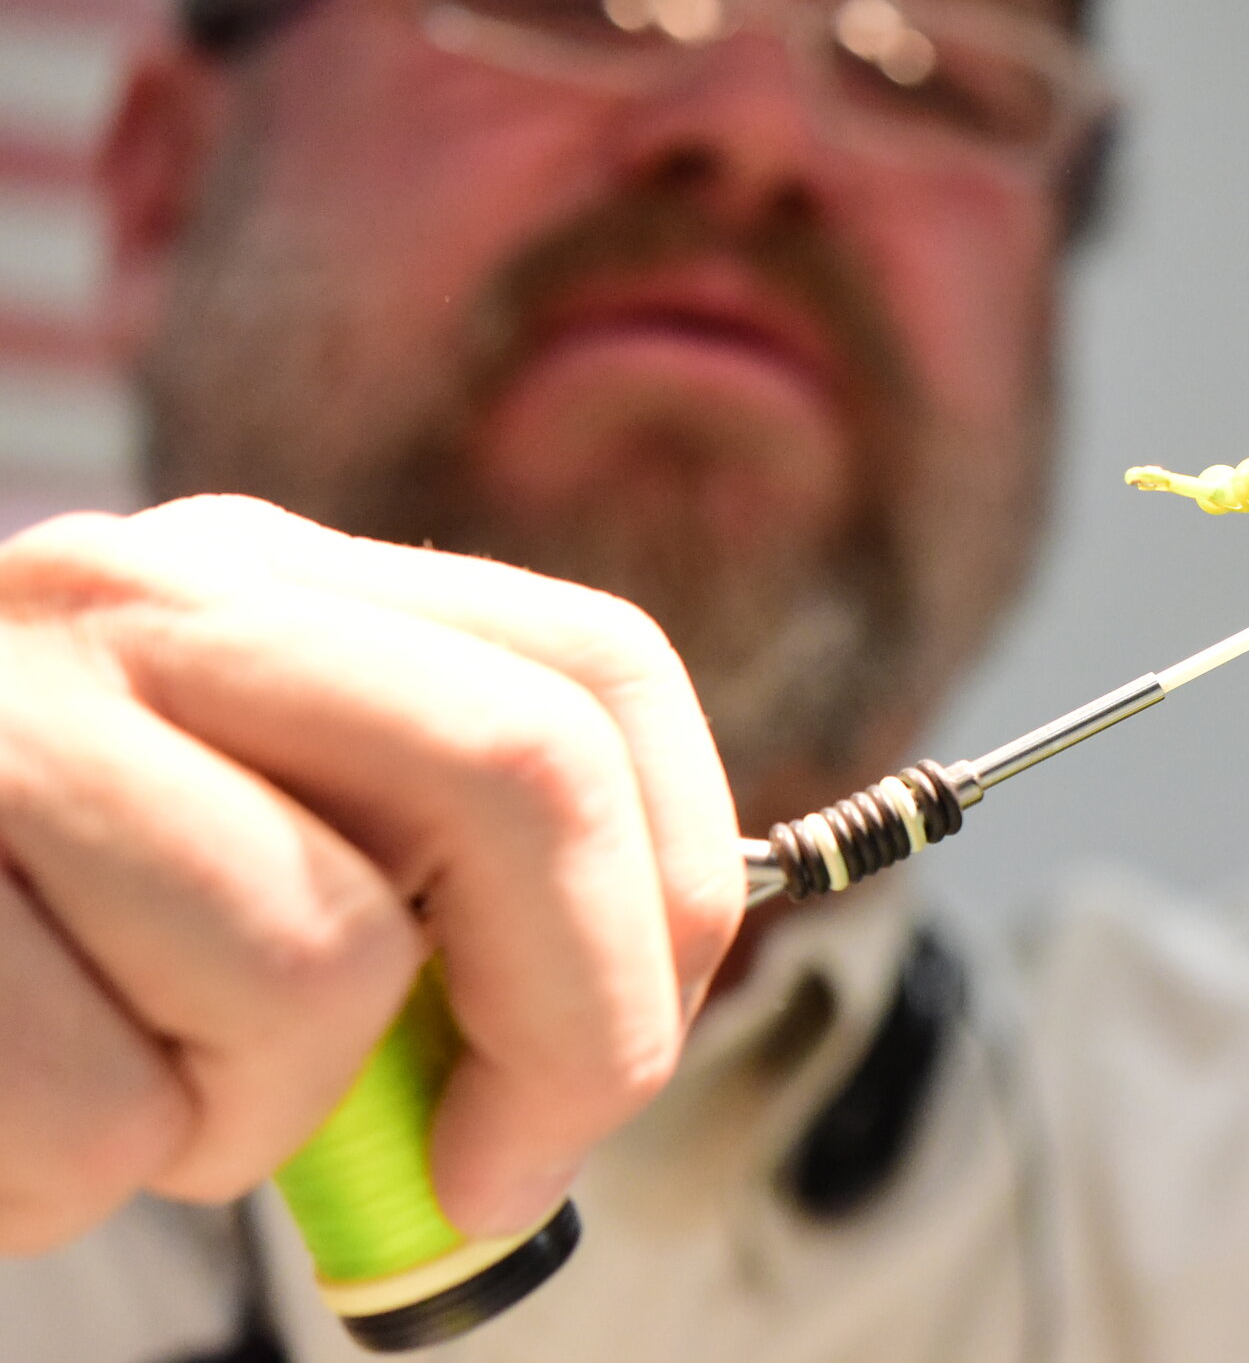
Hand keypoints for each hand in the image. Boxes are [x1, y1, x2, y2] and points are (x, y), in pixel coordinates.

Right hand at [0, 496, 742, 1252]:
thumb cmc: (24, 933)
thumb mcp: (233, 859)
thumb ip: (415, 905)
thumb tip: (596, 1065)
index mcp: (279, 582)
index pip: (598, 676)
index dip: (674, 890)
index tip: (620, 1062)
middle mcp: (157, 595)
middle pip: (524, 772)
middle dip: (576, 1023)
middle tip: (493, 1175)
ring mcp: (11, 713)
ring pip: (315, 961)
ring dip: (256, 1114)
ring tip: (124, 1081)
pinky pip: (99, 1105)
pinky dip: (74, 1173)